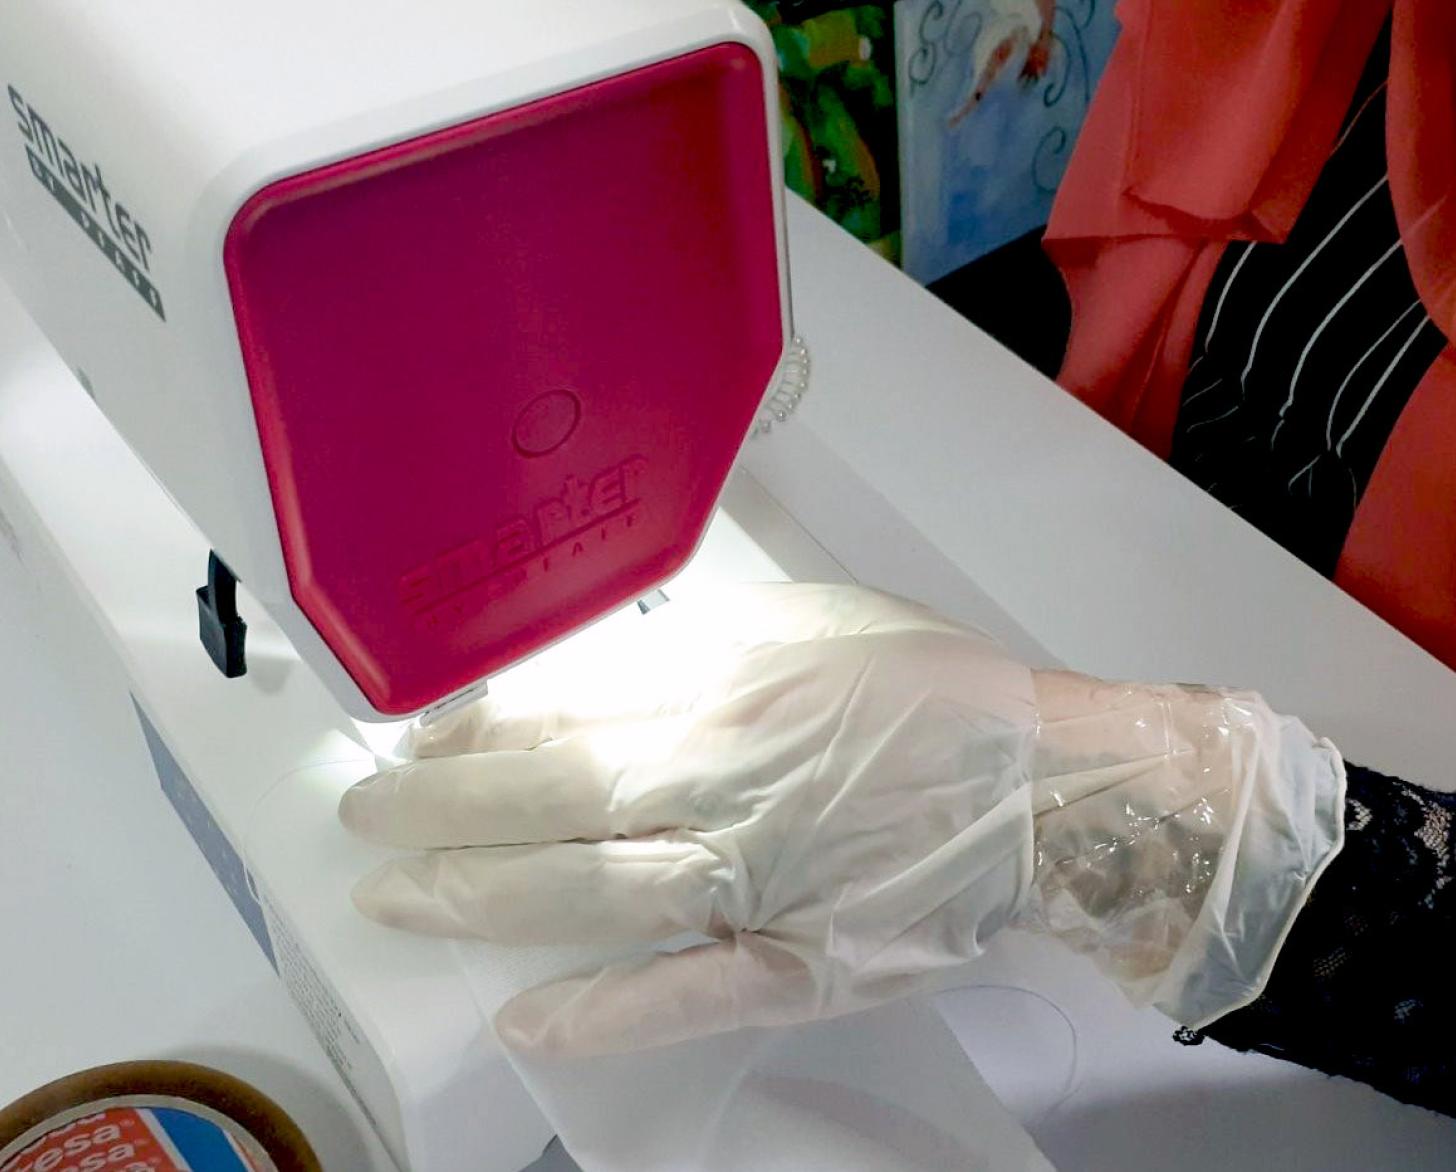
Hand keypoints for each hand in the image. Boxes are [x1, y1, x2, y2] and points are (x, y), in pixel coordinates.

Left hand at [340, 584, 1039, 1054]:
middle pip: (551, 799)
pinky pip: (689, 991)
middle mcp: (726, 779)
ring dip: (486, 899)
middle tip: (365, 819)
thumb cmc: (932, 685)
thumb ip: (698, 645)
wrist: (1042, 779)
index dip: (474, 733)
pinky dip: (607, 1011)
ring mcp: (759, 877)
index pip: (562, 713)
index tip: (418, 740)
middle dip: (439, 810)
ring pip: (594, 891)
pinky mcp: (800, 959)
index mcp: (726, 690)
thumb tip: (597, 673)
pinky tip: (531, 1022)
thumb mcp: (807, 622)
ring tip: (399, 903)